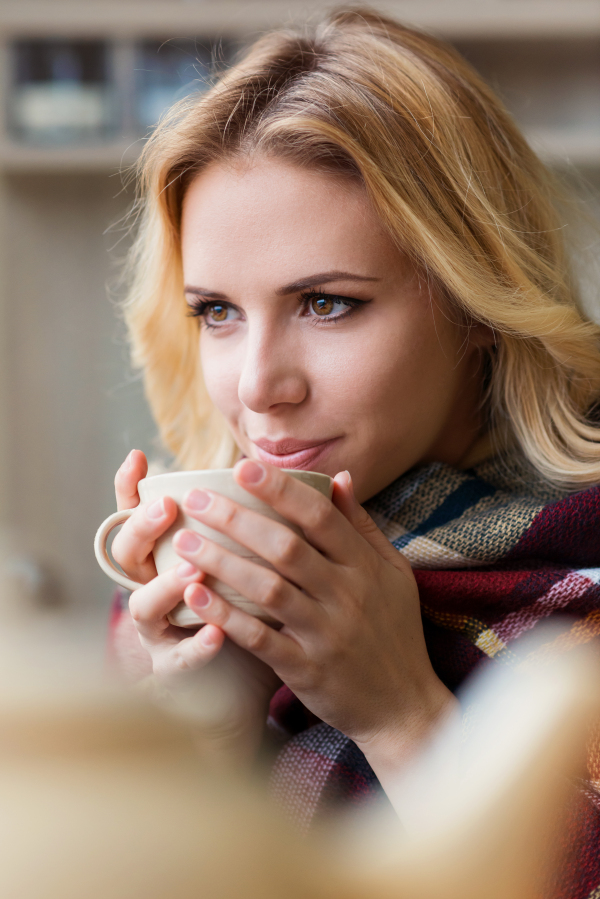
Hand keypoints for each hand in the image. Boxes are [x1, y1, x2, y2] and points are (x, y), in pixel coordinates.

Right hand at [112, 451, 280, 762]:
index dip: (132, 489)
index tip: (138, 457)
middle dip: (144, 528)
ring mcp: (161, 635)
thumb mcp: (261, 569)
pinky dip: (198, 647)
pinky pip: (180, 660)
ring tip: (192, 569)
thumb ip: (281, 526)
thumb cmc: (254, 618)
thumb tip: (329, 478)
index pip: (139, 518)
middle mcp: (156, 593)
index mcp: (171, 560)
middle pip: (128, 554)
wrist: (242, 690)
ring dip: (168, 586)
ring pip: (146, 607)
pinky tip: (217, 634)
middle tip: (168, 506)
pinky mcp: (175, 674)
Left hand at [173, 459, 456, 781]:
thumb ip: (362, 526)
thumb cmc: (395, 631)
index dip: (280, 489)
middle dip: (237, 518)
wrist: (405, 706)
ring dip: (223, 562)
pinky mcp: (307, 670)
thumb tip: (340, 476)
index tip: (241, 467)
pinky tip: (195, 595)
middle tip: (195, 498)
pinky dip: (226, 617)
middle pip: (286, 547)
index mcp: (365, 566)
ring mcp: (326, 633)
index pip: (320, 516)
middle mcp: (347, 595)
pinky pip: (260, 639)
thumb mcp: (393, 573)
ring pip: (268, 589)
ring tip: (185, 541)